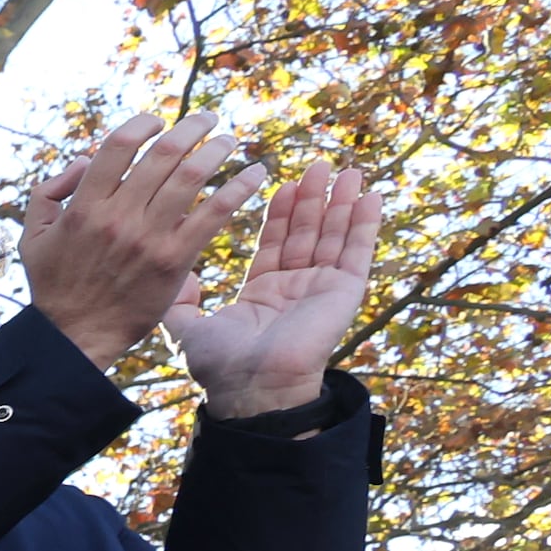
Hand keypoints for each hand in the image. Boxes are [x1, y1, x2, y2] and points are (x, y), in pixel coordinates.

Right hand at [19, 115, 267, 370]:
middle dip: (192, 127)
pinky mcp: (173, 260)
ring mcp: (147, 239)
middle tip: (207, 118)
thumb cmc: (55, 285)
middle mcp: (117, 217)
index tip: (158, 120)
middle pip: (163, 154)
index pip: (119, 146)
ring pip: (192, 176)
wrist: (75, 337)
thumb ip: (49, 192)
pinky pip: (214, 214)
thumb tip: (83, 160)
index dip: (143, 124)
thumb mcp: (33, 236)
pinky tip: (256, 173)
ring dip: (217, 149)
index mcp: (84, 207)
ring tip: (230, 140)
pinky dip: (239, 188)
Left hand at [166, 162, 381, 418]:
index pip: (275, 243)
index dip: (281, 212)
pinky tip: (371, 195)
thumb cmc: (218, 365)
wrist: (251, 387)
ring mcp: (321, 290)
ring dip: (341, 203)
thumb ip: (181, 300)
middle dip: (313, 198)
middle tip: (319, 163)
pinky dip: (366, 223)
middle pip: (307, 233)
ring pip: (334, 236)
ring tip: (347, 169)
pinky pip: (359, 252)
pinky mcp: (345, 292)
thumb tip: (179, 274)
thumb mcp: (187, 328)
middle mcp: (294, 289)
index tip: (283, 181)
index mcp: (262, 294)